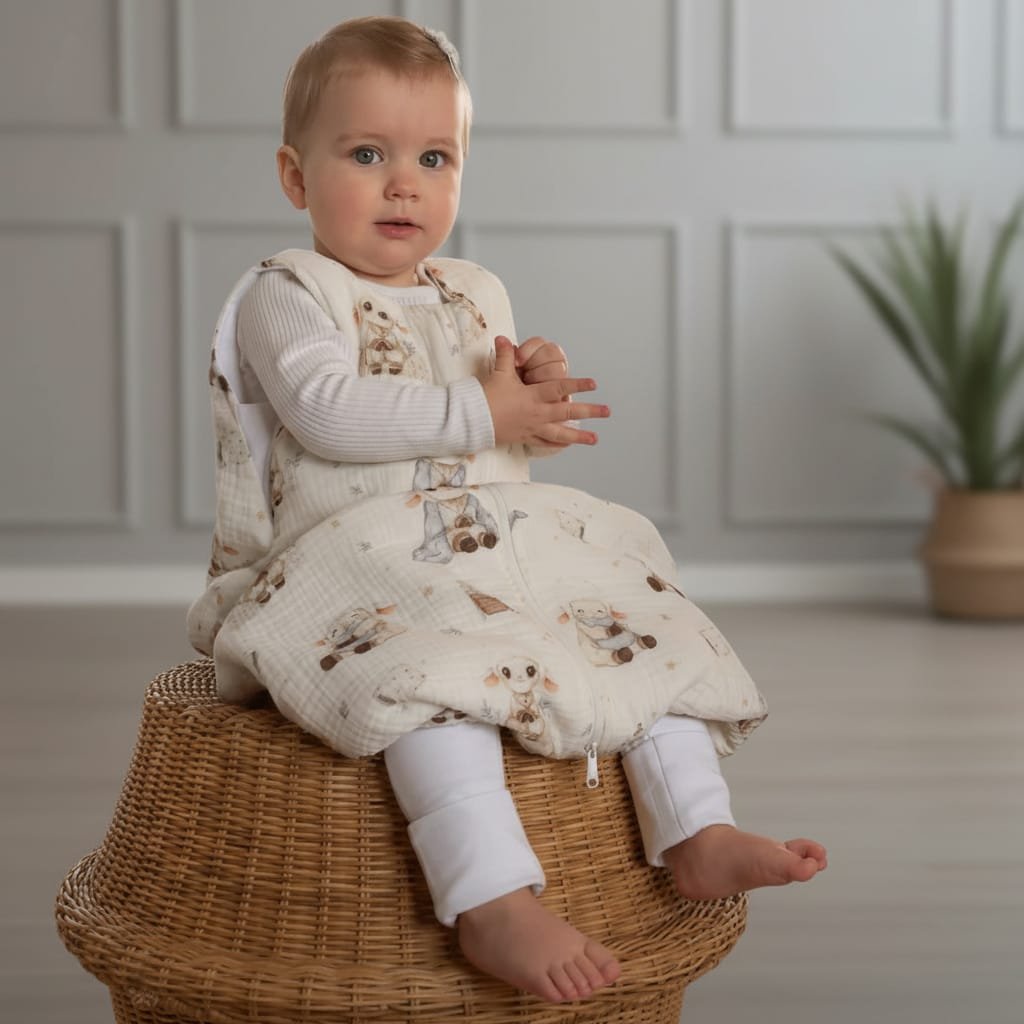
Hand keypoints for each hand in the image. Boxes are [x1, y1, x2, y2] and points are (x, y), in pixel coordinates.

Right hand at [482, 336, 609, 447]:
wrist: (471, 421)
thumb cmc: (485, 397)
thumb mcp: (498, 374)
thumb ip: (505, 355)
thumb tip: (504, 337)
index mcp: (533, 396)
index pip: (559, 388)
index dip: (577, 385)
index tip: (594, 384)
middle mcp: (537, 413)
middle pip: (567, 412)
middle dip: (589, 411)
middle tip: (607, 411)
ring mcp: (532, 428)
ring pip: (560, 434)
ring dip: (579, 436)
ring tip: (595, 439)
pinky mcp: (525, 437)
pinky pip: (545, 442)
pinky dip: (557, 444)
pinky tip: (568, 445)